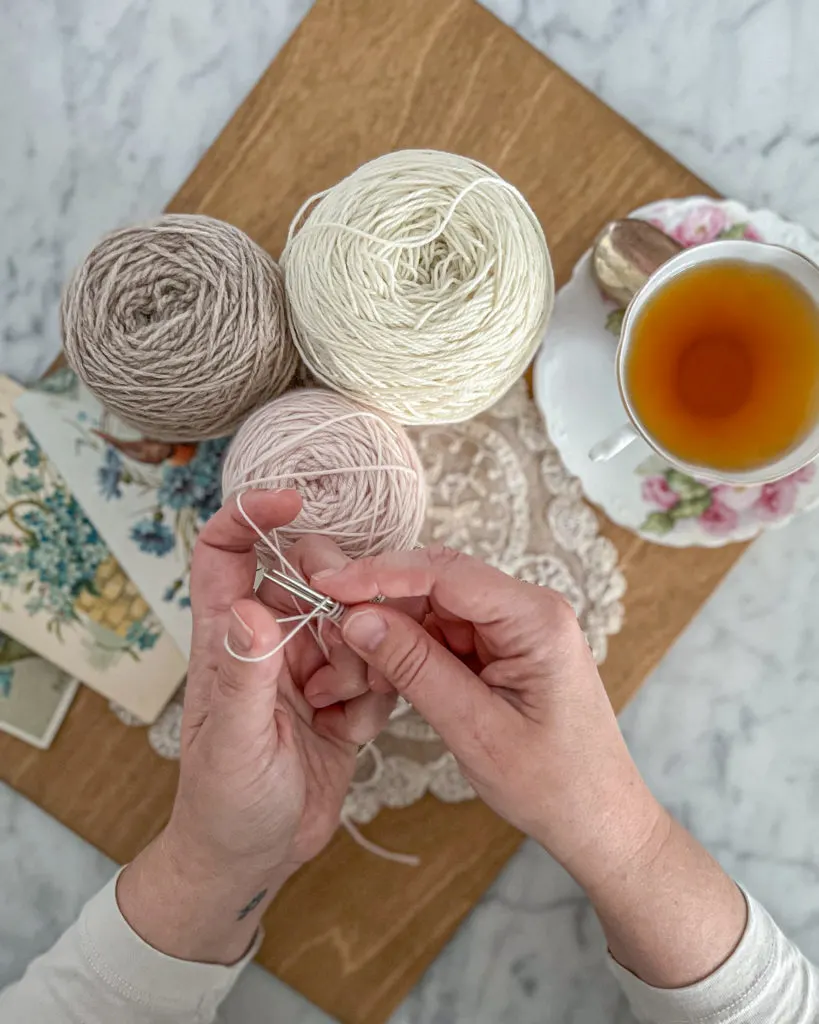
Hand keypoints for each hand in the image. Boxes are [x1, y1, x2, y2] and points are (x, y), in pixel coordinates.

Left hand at [118, 491, 394, 963]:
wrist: (256, 860)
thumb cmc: (225, 805)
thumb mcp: (237, 742)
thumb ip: (245, 675)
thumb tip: (251, 606)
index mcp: (228, 640)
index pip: (226, 553)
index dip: (250, 516)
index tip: (292, 502)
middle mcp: (268, 643)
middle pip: (310, 580)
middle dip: (340, 602)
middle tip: (350, 645)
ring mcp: (308, 668)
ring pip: (353, 624)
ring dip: (363, 660)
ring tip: (341, 709)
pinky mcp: (343, 698)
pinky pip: (377, 668)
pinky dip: (376, 695)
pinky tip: (352, 731)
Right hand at [311, 546, 661, 885]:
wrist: (598, 819)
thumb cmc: (554, 784)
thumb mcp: (476, 729)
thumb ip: (416, 668)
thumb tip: (358, 619)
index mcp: (536, 619)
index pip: (447, 572)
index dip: (381, 572)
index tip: (329, 582)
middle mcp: (528, 610)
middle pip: (436, 584)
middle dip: (380, 605)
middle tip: (330, 632)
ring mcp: (515, 628)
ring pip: (433, 609)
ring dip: (390, 635)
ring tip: (354, 674)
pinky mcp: (503, 649)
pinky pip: (443, 635)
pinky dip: (409, 654)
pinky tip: (383, 679)